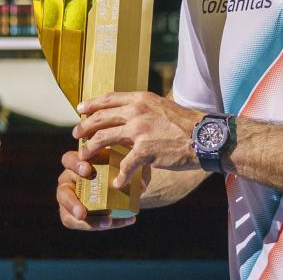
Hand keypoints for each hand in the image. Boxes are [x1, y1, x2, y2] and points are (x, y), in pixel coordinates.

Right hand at [55, 150, 146, 230]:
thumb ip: (129, 167)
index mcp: (76, 164)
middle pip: (62, 193)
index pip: (68, 160)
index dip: (75, 165)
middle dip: (72, 203)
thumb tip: (141, 187)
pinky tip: (125, 221)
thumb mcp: (124, 161)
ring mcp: (71, 201)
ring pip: (69, 215)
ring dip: (87, 221)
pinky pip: (85, 225)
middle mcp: (69, 182)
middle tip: (82, 213)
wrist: (119, 179)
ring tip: (106, 222)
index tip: (87, 170)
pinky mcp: (77, 216)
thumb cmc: (118, 165)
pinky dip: (103, 224)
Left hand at [74, 92, 203, 187]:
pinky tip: (118, 183)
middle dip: (85, 127)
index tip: (80, 109)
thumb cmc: (187, 125)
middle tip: (77, 134)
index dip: (92, 104)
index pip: (109, 98)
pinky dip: (120, 176)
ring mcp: (139, 130)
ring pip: (104, 138)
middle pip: (101, 117)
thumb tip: (131, 115)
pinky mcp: (145, 150)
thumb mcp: (162, 108)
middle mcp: (137, 111)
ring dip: (91, 149)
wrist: (206, 137)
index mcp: (141, 99)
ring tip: (85, 157)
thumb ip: (145, 110)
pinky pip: (125, 165)